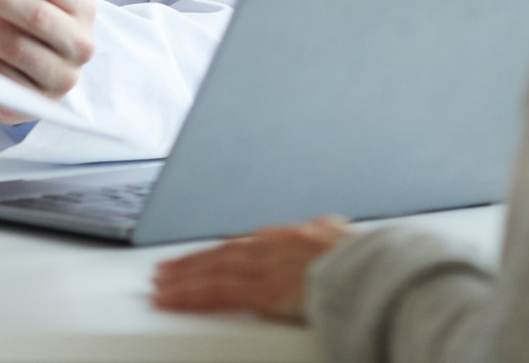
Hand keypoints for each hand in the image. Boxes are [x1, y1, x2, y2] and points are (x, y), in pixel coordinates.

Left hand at [150, 217, 352, 320]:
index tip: (197, 259)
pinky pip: (216, 294)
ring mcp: (262, 269)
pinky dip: (189, 296)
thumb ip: (325, 232)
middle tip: (162, 272)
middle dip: (189, 265)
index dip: (214, 254)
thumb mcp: (340, 235)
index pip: (239, 246)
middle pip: (218, 256)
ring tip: (159, 288)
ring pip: (210, 274)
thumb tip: (327, 226)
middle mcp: (267, 248)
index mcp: (285, 237)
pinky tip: (171, 300)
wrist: (369, 269)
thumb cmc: (361, 259)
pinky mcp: (261, 291)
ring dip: (181, 280)